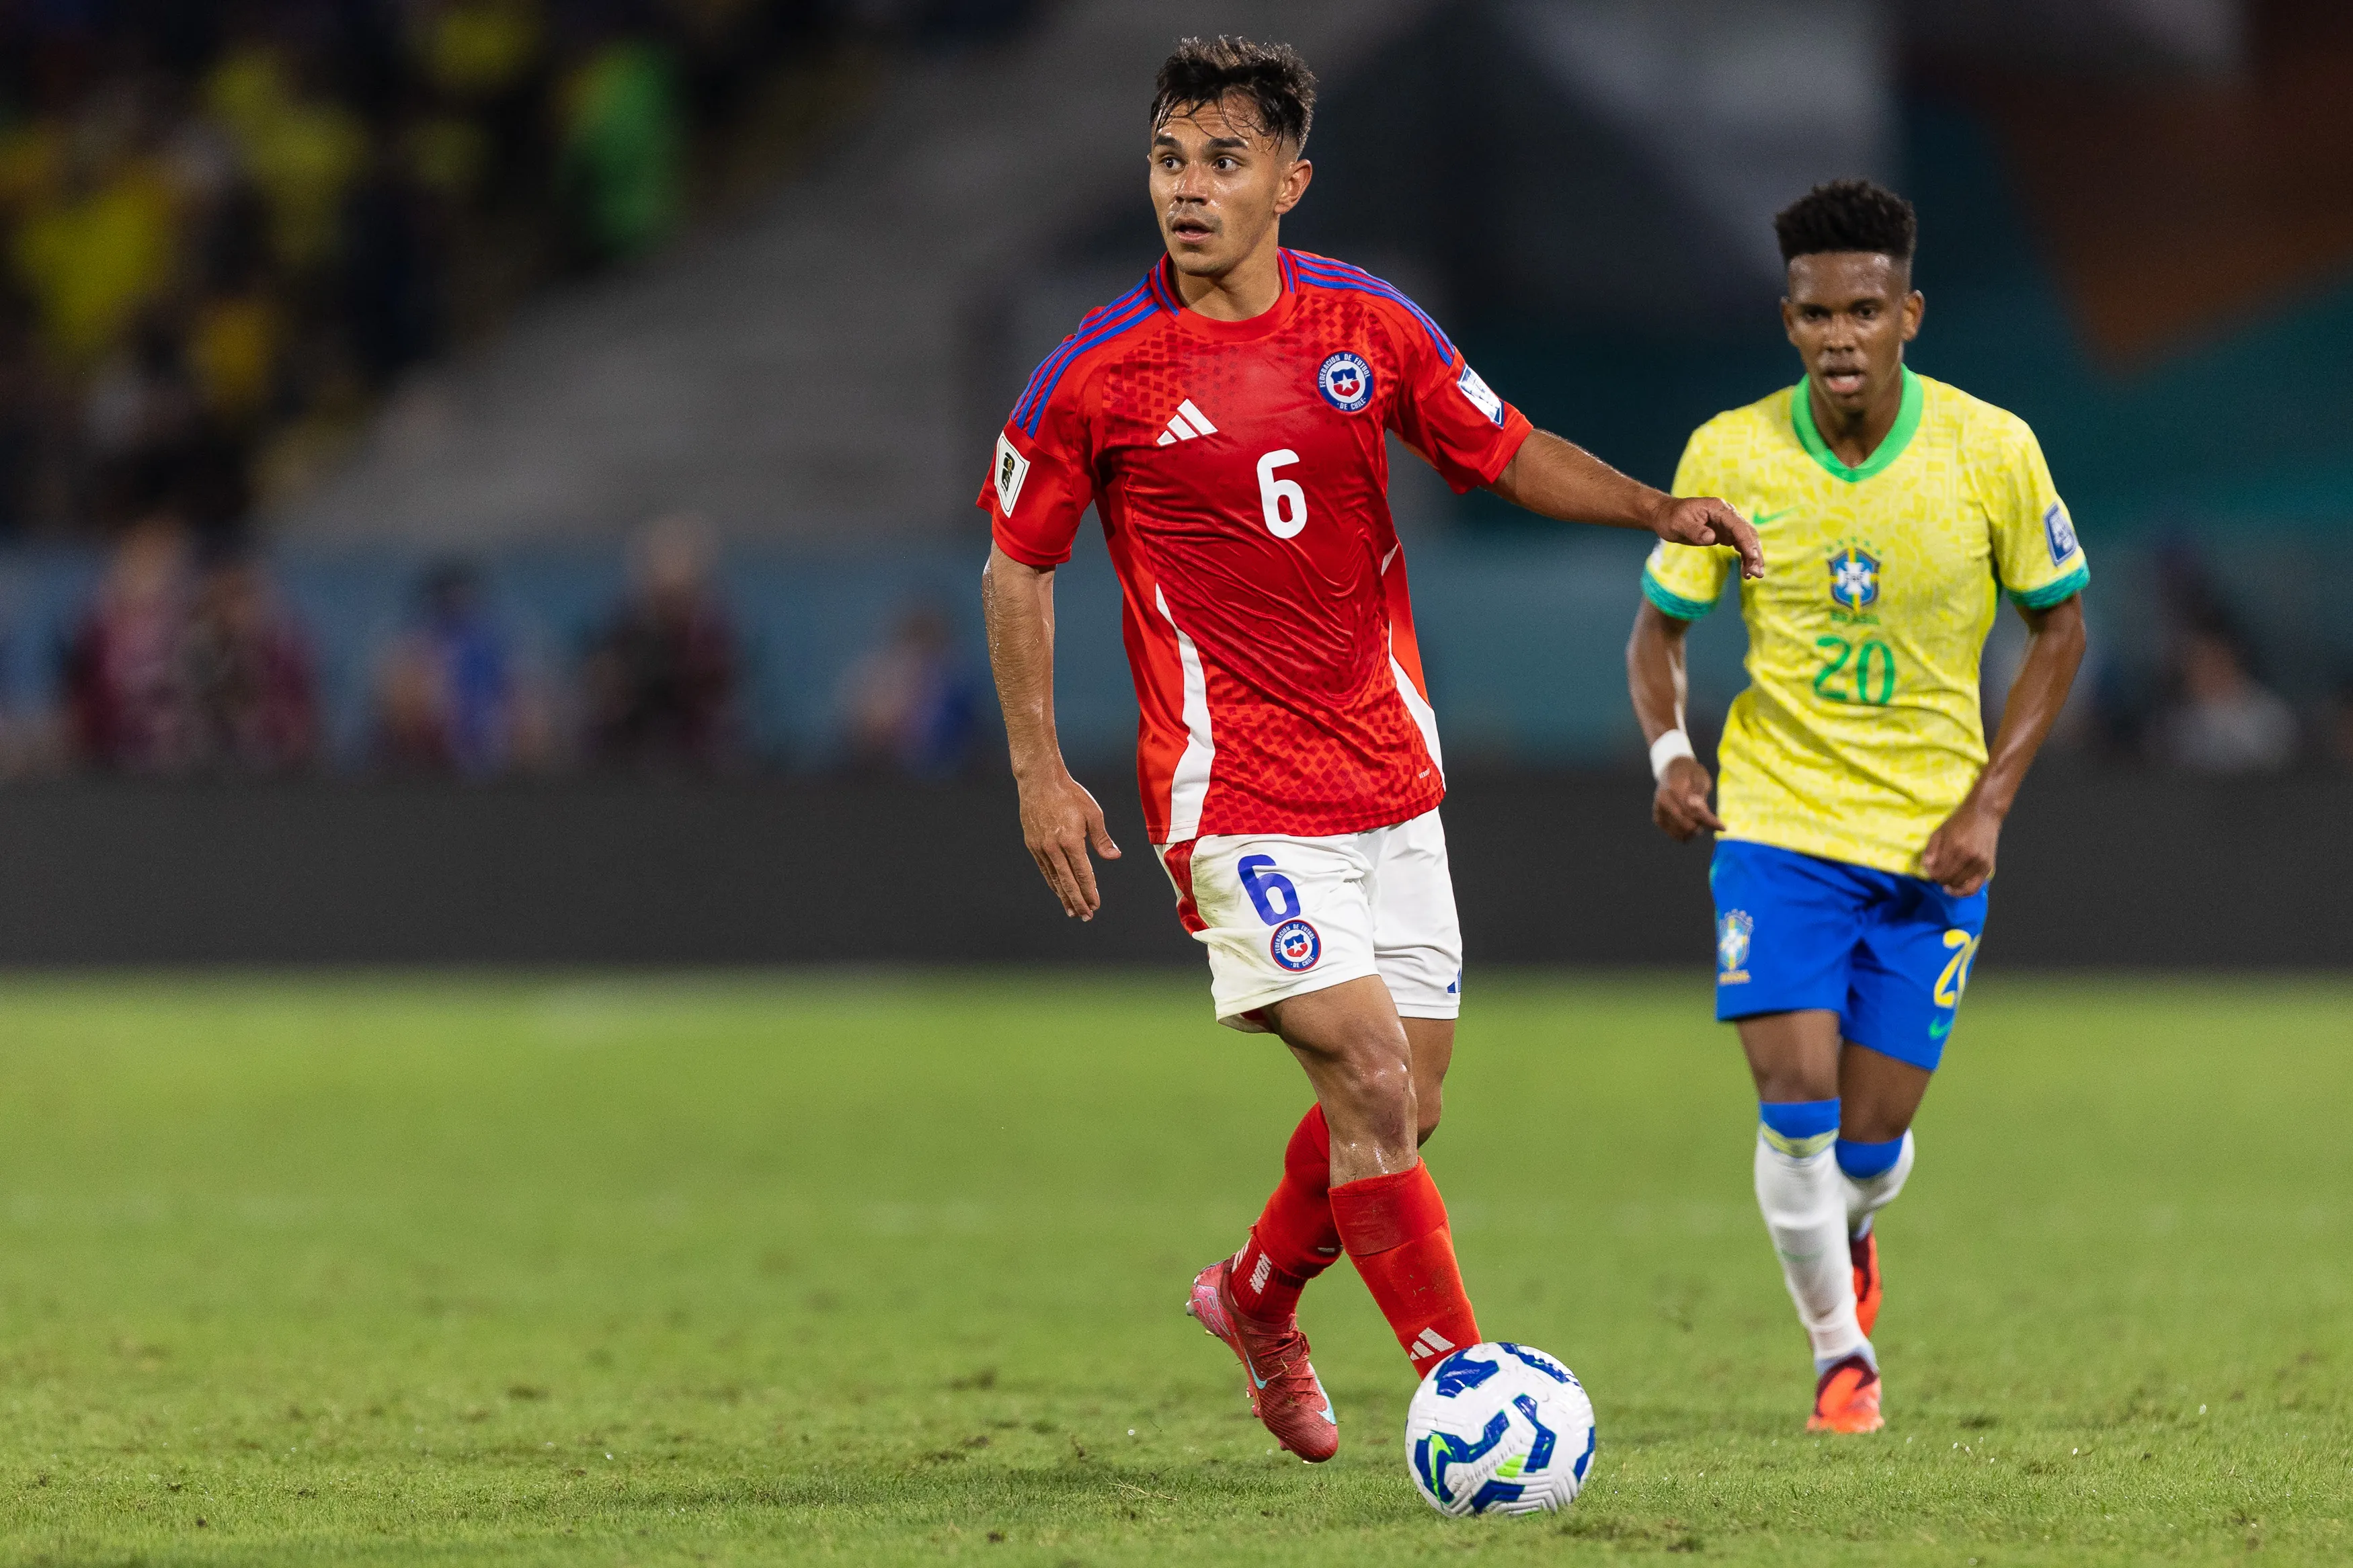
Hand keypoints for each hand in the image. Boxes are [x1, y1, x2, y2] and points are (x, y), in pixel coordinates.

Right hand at [1017, 769, 1121, 918]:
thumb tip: (1114, 857)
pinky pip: (1044, 868)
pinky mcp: (1032, 844)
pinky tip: (1058, 890)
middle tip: (1085, 916)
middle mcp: (1053, 847)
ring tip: (1071, 911)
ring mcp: (1040, 847)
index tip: (1095, 904)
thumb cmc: (1070, 794)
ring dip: (1063, 896)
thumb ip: (1102, 839)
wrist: (1039, 780)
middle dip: (1077, 901)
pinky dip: (1052, 882)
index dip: (1089, 891)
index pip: (1083, 873)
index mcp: (1070, 840)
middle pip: (1067, 881)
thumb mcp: (1092, 814)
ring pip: (1054, 878)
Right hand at [1651, 755, 1722, 842]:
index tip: (1723, 827)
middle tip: (1711, 821)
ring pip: (1680, 833)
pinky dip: (1686, 834)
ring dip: (1694, 831)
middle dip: (1701, 825)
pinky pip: (1674, 835)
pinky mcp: (1659, 819)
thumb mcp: (1699, 776)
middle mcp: (1662, 802)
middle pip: (1685, 825)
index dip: (1707, 820)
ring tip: (1701, 822)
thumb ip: (1698, 791)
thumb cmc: (1689, 772)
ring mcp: (1659, 811)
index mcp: (1672, 789)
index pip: (1691, 811)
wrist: (1672, 769)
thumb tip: (1695, 806)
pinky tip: (1693, 825)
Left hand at [1652, 495, 1763, 579]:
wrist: (1665, 515)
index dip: (1746, 541)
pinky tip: (1746, 571)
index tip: (1752, 557)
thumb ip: (1695, 530)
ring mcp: (1727, 524)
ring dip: (1752, 557)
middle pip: (1747, 533)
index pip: (1737, 525)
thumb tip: (1712, 538)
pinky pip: (1739, 545)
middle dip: (1754, 553)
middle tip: (1757, 573)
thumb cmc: (1670, 517)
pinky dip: (1744, 557)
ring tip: (1754, 575)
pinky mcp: (1724, 533)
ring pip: (1746, 540)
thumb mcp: (1679, 524)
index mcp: (1718, 508)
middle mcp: (1727, 514)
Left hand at [1918, 795, 1999, 895]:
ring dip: (1949, 883)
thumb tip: (1926, 868)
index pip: (1938, 872)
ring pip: (1959, 884)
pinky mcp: (1988, 867)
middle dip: (1939, 878)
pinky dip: (1962, 891)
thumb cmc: (1959, 822)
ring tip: (1946, 877)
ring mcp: (1980, 863)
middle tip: (1937, 872)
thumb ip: (1930, 851)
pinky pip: (1974, 888)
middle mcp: (1968, 857)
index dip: (1931, 874)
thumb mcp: (1939, 832)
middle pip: (1947, 879)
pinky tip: (1954, 888)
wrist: (1984, 814)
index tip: (1930, 869)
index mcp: (1954, 846)